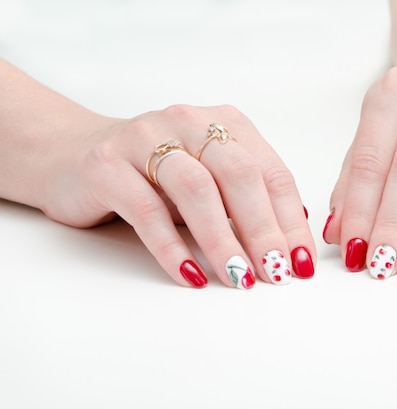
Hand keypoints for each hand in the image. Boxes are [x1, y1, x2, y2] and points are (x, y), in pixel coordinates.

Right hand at [40, 104, 315, 287]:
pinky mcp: (106, 165)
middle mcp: (189, 123)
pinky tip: (190, 276)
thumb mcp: (210, 179)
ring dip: (222, 240)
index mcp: (225, 123)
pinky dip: (172, 248)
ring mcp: (145, 138)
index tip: (302, 261)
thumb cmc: (156, 175)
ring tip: (239, 278)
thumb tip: (297, 231)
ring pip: (196, 190)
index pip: (271, 172)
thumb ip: (248, 197)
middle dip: (264, 229)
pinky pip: (146, 211)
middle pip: (239, 175)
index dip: (290, 220)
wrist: (73, 154)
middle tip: (277, 273)